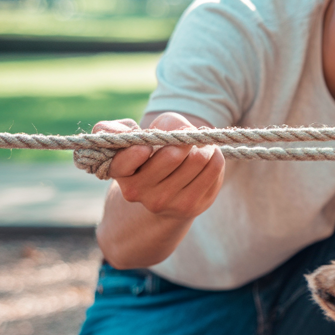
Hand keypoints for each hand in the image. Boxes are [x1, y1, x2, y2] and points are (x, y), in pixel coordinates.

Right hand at [93, 112, 224, 220]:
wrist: (160, 193)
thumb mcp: (128, 137)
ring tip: (198, 145)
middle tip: (186, 135)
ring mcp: (166, 203)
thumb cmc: (145, 154)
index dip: (143, 145)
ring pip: (199, 159)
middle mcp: (139, 192)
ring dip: (204, 144)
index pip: (127, 160)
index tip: (151, 141)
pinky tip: (207, 157)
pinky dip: (215, 155)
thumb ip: (119, 128)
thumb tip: (145, 136)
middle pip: (174, 154)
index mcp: (120, 172)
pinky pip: (215, 168)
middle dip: (185, 137)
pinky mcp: (192, 206)